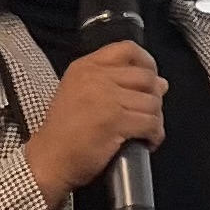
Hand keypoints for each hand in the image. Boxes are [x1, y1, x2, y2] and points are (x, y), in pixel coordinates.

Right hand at [23, 41, 166, 201]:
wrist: (48, 160)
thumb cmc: (66, 132)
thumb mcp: (84, 95)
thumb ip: (119, 84)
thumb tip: (161, 83)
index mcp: (85, 67)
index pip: (128, 49)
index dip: (147, 63)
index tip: (150, 81)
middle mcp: (95, 77)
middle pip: (146, 77)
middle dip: (154, 98)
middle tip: (147, 115)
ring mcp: (105, 98)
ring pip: (152, 102)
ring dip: (155, 120)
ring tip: (145, 132)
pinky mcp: (114, 121)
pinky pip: (150, 123)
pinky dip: (155, 135)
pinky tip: (147, 142)